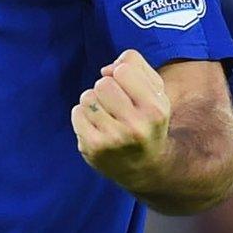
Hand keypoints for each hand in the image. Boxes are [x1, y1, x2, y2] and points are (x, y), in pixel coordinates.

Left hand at [73, 49, 171, 191]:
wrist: (145, 166)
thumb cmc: (147, 120)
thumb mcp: (155, 92)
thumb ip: (135, 66)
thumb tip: (107, 69)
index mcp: (155, 109)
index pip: (123, 70)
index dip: (121, 74)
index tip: (128, 88)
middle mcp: (136, 126)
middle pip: (103, 84)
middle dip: (106, 88)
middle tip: (115, 103)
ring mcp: (113, 139)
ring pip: (87, 97)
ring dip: (94, 102)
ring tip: (108, 115)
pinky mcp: (92, 147)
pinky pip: (77, 112)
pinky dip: (83, 115)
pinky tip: (97, 126)